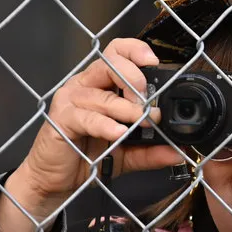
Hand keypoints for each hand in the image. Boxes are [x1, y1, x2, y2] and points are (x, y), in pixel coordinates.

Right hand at [0, 38, 183, 231]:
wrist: (55, 181)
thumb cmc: (85, 157)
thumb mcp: (126, 153)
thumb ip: (150, 150)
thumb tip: (177, 152)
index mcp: (100, 84)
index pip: (117, 52)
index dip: (135, 51)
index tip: (154, 63)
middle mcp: (84, 85)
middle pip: (109, 62)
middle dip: (134, 78)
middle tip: (147, 101)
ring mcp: (70, 100)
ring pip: (103, 95)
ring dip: (127, 109)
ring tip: (143, 122)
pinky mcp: (61, 118)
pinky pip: (87, 117)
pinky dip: (106, 125)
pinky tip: (119, 134)